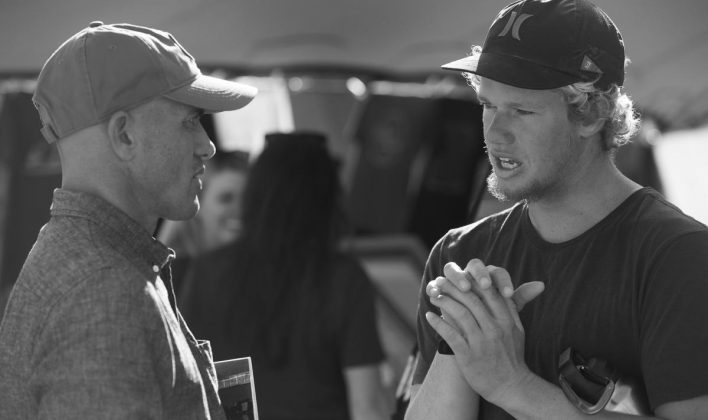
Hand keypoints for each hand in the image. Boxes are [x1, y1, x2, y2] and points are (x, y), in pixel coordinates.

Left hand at [424, 260, 539, 404]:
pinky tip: (429, 316)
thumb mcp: (517, 330)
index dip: (473, 281)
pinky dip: (438, 323)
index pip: (489, 293)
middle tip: (441, 280)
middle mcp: (495, 329)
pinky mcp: (469, 356)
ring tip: (433, 295)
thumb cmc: (511, 356)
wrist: (511, 386)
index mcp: (507, 320)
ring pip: (460, 314)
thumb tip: (505, 288)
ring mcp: (482, 342)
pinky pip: (450, 335)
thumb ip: (512, 308)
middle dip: (454, 287)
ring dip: (444, 302)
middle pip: (472, 300)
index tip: (460, 274)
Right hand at [427, 260, 543, 311]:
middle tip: (485, 285)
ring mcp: (453, 280)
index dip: (502, 280)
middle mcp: (470, 274)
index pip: (497, 272)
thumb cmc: (488, 322)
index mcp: (489, 277)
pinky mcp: (438, 288)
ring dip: (457, 276)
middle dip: (479, 274)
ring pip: (452, 268)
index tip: (508, 293)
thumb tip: (542, 284)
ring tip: (464, 288)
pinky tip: (437, 293)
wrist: (466, 334)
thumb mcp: (505, 312)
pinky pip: (435, 283)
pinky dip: (435, 286)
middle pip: (474, 265)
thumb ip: (519, 297)